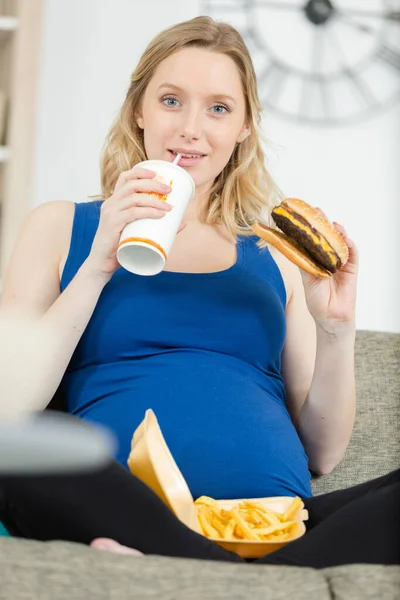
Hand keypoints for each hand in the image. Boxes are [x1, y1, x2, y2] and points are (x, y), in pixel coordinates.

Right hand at [85, 166, 174, 278]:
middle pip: (132, 184)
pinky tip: (160, 214)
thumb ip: (158, 226)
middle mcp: (111, 204)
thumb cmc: (120, 247)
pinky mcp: (112, 225)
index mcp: (114, 201)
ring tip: (168, 207)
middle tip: (169, 189)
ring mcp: (111, 213)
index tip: (158, 174)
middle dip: (153, 183)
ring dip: (154, 200)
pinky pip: (132, 213)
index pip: (125, 178)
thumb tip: (182, 223)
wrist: (102, 264)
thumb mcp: (137, 232)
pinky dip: (148, 212)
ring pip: (134, 198)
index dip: (141, 172)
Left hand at [299, 215, 358, 333]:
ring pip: (340, 243)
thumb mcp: (306, 277)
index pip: (314, 240)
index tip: (303, 215)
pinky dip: (349, 245)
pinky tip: (344, 238)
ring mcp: (341, 262)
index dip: (310, 228)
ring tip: (331, 223)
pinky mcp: (352, 268)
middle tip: (317, 211)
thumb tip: (290, 244)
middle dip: (323, 224)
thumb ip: (303, 260)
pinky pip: (353, 253)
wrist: (329, 316)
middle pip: (327, 237)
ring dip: (337, 232)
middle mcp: (328, 258)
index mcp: (316, 260)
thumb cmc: (316, 299)